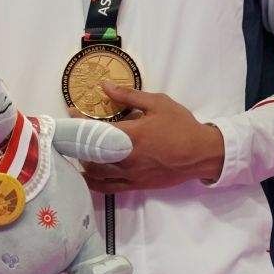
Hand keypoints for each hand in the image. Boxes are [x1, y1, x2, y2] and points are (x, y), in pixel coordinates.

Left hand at [77, 82, 224, 193]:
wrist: (202, 153)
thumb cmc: (181, 126)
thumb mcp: (157, 103)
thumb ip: (128, 95)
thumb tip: (105, 87)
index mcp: (131, 135)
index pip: (95, 129)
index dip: (79, 121)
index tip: (72, 112)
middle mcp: (127, 158)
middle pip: (91, 152)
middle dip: (77, 142)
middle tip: (71, 132)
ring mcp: (131, 174)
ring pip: (96, 171)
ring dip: (83, 160)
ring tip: (78, 150)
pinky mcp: (136, 185)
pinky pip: (108, 187)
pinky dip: (93, 183)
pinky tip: (85, 176)